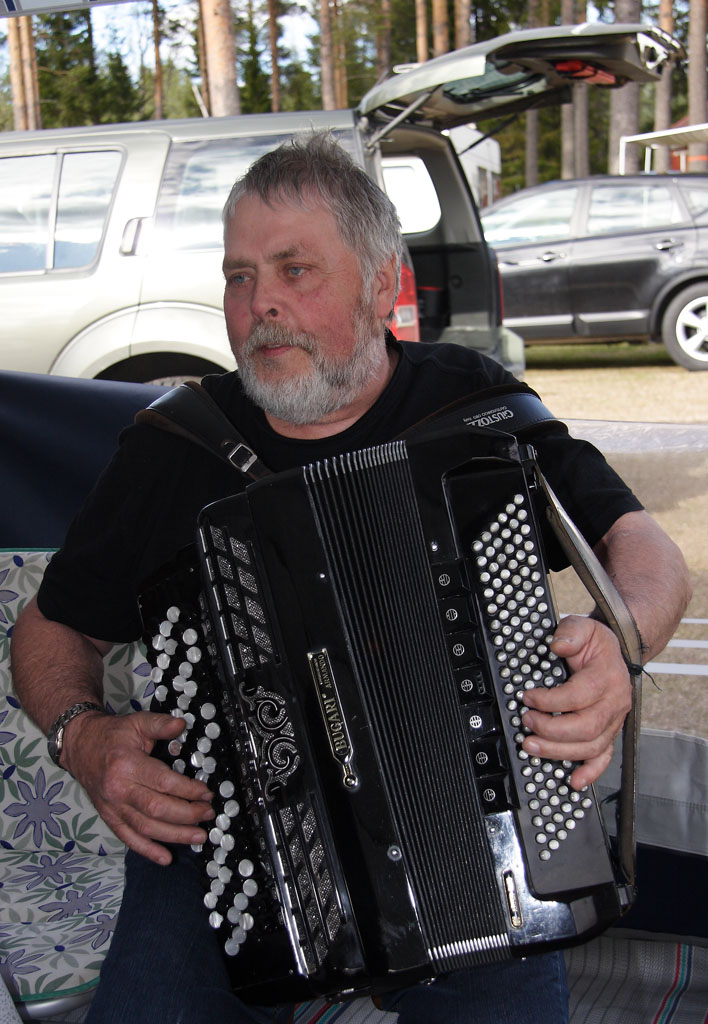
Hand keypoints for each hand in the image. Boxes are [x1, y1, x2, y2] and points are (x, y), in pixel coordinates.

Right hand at [62, 710, 214, 865]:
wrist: (80, 746)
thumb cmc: (111, 735)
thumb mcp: (137, 722)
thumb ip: (160, 724)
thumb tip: (181, 725)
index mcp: (127, 765)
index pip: (163, 783)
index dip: (188, 790)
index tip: (206, 793)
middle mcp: (119, 790)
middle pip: (156, 809)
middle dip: (187, 815)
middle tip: (208, 814)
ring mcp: (113, 807)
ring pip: (145, 827)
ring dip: (174, 835)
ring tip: (197, 837)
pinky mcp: (109, 817)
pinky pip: (128, 838)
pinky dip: (147, 850)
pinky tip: (165, 858)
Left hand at [520, 615, 632, 789]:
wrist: (615, 654)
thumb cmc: (597, 645)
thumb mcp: (582, 626)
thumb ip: (570, 632)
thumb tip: (558, 645)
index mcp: (607, 677)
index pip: (578, 695)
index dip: (550, 700)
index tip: (528, 697)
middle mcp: (614, 703)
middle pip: (585, 727)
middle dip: (551, 729)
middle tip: (527, 723)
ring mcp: (613, 721)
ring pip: (590, 746)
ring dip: (559, 752)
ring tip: (532, 747)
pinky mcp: (609, 733)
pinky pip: (603, 758)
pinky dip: (590, 773)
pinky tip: (574, 780)